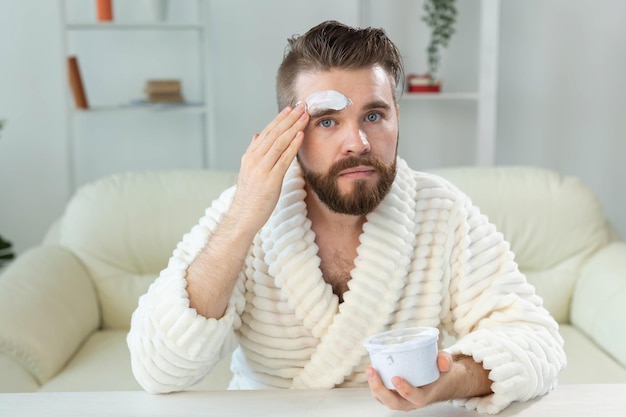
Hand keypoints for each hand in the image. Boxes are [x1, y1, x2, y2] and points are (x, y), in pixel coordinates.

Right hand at [231, 102, 308, 230]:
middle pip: (274, 133)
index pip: (267, 132)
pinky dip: (293, 145)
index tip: (290, 109)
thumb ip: (254, 152)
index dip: (280, 119)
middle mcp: (254, 159)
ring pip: (279, 142)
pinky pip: (284, 158)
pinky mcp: (271, 179)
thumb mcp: (249, 171)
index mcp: (250, 156)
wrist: (243, 216)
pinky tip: (300, 135)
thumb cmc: (249, 196)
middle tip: (302, 105)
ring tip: (305, 116)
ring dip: (294, 127)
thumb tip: (257, 135)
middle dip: (289, 118)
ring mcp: (262, 169)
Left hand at [366, 351, 485, 411]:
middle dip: (380, 389)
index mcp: (424, 396)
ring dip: (374, 386)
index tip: (396, 378)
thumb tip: (442, 361)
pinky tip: (371, 370)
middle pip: (393, 402)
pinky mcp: (391, 395)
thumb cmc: (438, 373)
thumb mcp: (445, 365)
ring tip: (370, 369)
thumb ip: (446, 361)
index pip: (414, 397)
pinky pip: (380, 394)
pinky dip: (373, 384)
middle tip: (373, 371)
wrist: (435, 381)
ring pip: (383, 399)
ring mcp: (399, 400)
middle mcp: (410, 402)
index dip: (405, 390)